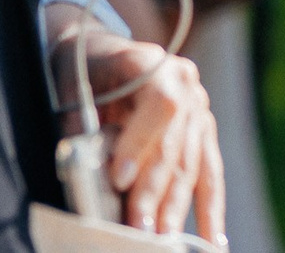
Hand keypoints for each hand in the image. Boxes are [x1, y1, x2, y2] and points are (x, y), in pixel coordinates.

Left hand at [56, 28, 224, 240]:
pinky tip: (213, 239)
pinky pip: (210, 172)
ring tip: (164, 241)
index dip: (142, 143)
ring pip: (193, 164)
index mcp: (151, 62)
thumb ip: (82, 129)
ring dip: (177, 207)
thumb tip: (87, 176)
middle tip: (139, 230)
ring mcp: (199, 106)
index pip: (161, 106)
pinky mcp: (203, 129)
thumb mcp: (71, 89)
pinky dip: (210, 208)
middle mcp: (184, 81)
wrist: (98, 50)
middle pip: (175, 144)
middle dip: (155, 193)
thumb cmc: (80, 70)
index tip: (119, 180)